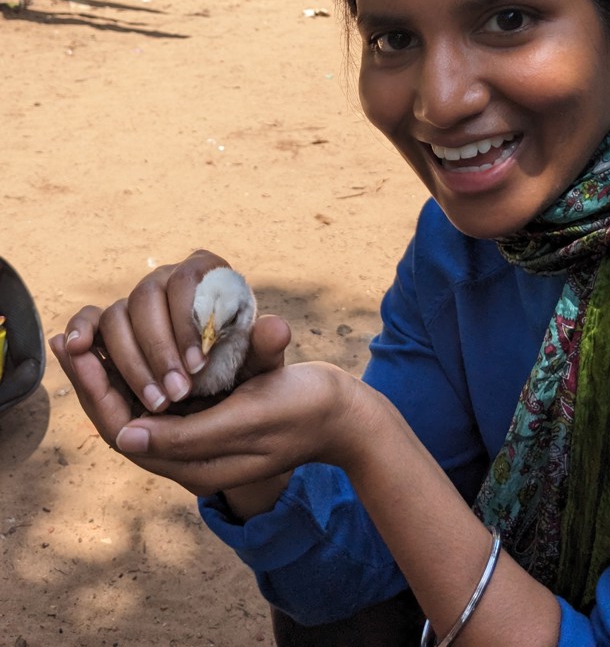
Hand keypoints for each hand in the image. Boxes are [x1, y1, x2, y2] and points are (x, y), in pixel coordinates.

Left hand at [51, 319, 362, 496]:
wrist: (342, 414)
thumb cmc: (303, 408)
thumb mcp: (251, 414)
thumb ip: (191, 431)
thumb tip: (130, 438)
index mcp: (199, 465)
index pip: (128, 435)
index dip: (98, 396)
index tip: (79, 356)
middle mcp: (191, 458)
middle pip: (124, 423)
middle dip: (93, 384)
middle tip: (70, 342)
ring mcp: (200, 440)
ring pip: (137, 411)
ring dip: (109, 378)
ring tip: (85, 341)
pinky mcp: (210, 420)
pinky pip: (158, 402)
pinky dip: (135, 375)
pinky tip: (124, 346)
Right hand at [56, 251, 254, 412]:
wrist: (221, 380)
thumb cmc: (242, 363)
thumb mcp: (259, 360)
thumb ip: (265, 346)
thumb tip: (278, 328)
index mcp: (206, 272)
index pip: (189, 281)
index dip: (189, 323)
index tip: (200, 365)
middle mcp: (166, 278)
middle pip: (146, 298)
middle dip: (158, 350)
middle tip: (177, 393)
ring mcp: (136, 300)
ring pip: (116, 316)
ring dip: (130, 361)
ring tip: (154, 401)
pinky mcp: (111, 326)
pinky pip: (89, 320)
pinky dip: (80, 331)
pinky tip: (74, 350)